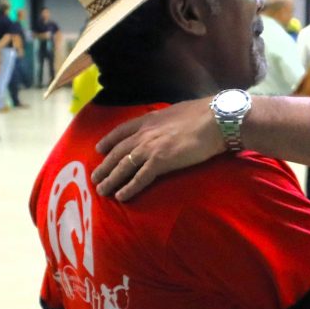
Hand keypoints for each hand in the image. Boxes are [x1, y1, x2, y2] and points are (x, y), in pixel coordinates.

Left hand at [93, 99, 222, 199]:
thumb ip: (166, 121)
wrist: (215, 120)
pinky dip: (128, 188)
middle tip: (94, 177)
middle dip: (104, 165)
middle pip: (118, 152)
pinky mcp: (160, 162)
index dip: (108, 140)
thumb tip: (168, 126)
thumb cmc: (204, 114)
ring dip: (110, 179)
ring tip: (101, 190)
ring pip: (123, 166)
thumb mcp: (177, 112)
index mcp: (149, 119)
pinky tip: (120, 196)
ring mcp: (150, 148)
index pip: (121, 130)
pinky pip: (139, 178)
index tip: (99, 149)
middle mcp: (144, 133)